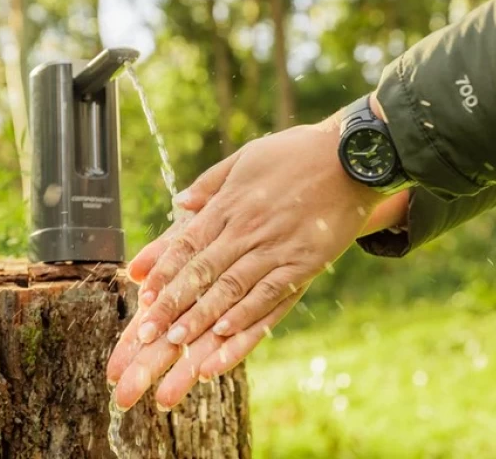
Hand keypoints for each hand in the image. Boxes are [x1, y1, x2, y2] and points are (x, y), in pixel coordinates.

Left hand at [107, 114, 389, 409]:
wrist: (352, 156)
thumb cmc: (296, 153)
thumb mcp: (246, 157)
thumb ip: (211, 183)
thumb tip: (180, 202)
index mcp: (230, 204)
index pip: (188, 243)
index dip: (163, 271)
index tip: (142, 294)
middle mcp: (248, 229)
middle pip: (203, 271)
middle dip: (173, 304)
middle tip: (149, 332)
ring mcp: (276, 247)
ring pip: (232, 288)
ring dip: (202, 316)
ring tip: (177, 342)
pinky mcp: (304, 262)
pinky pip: (271, 292)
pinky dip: (247, 314)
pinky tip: (226, 332)